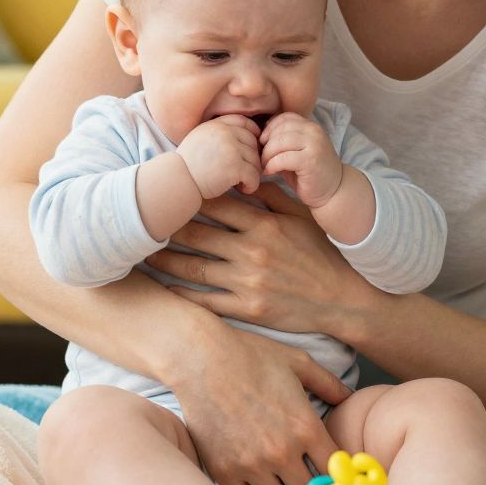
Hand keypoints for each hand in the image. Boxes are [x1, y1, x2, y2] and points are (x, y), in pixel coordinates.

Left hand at [147, 184, 383, 336]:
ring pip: (193, 269)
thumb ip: (271, 195)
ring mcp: (248, 283)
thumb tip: (243, 174)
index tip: (165, 193)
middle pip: (195, 235)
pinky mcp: (248, 310)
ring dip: (164, 261)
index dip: (186, 198)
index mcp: (263, 224)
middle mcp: (252, 251)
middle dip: (166, 227)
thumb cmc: (322, 253)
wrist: (344, 299)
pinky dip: (181, 295)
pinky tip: (162, 288)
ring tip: (142, 253)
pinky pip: (205, 302)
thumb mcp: (301, 217)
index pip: (214, 205)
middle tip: (142, 221)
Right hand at [170, 322, 347, 484]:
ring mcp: (251, 464)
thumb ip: (329, 383)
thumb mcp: (298, 361)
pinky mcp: (223, 470)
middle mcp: (282, 451)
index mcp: (306, 427)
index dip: (339, 479)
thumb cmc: (250, 355)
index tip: (335, 481)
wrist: (200, 357)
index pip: (336, 471)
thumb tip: (349, 397)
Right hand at [177, 115, 261, 197]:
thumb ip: (219, 135)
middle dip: (252, 159)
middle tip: (243, 173)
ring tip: (239, 183)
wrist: (177, 181)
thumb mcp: (200, 140)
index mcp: (216, 125)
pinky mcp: (235, 166)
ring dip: (252, 174)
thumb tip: (249, 138)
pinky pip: (254, 176)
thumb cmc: (188, 166)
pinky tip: (242, 189)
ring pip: (256, 161)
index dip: (253, 134)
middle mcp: (225, 133)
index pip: (244, 121)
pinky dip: (252, 185)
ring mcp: (231, 148)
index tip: (254, 147)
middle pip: (253, 143)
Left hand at [259, 112, 343, 207]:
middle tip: (260, 158)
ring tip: (264, 165)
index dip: (269, 129)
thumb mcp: (295, 152)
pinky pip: (283, 158)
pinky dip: (272, 165)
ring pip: (280, 142)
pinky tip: (269, 172)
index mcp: (311, 126)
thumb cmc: (309, 173)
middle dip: (265, 144)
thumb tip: (257, 137)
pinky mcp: (311, 161)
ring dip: (267, 155)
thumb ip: (282, 142)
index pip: (284, 118)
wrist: (333, 191)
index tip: (262, 144)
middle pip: (280, 129)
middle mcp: (314, 131)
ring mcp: (314, 145)